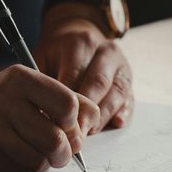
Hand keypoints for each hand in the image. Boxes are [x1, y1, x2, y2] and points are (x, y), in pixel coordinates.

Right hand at [0, 65, 99, 171]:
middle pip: (55, 139)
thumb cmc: (5, 102)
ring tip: (36, 153)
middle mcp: (3, 99)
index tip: (66, 126)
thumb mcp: (34, 89)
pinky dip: (24, 169)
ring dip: (43, 163)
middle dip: (64, 153)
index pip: (68, 104)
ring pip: (37, 160)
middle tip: (60, 152)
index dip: (74, 122)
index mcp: (21, 78)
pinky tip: (15, 156)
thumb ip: (70, 101)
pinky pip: (18, 171)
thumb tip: (90, 126)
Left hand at [34, 16, 133, 132]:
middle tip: (73, 134)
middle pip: (98, 84)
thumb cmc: (56, 53)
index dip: (66, 102)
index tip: (55, 122)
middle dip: (85, 112)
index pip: (75, 75)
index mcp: (81, 43)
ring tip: (87, 133)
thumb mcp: (42, 57)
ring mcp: (121, 65)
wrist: (78, 36)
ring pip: (116, 93)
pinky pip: (129, 98)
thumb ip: (42, 81)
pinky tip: (115, 123)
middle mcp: (106, 51)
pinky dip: (123, 112)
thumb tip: (41, 112)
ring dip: (102, 117)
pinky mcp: (129, 79)